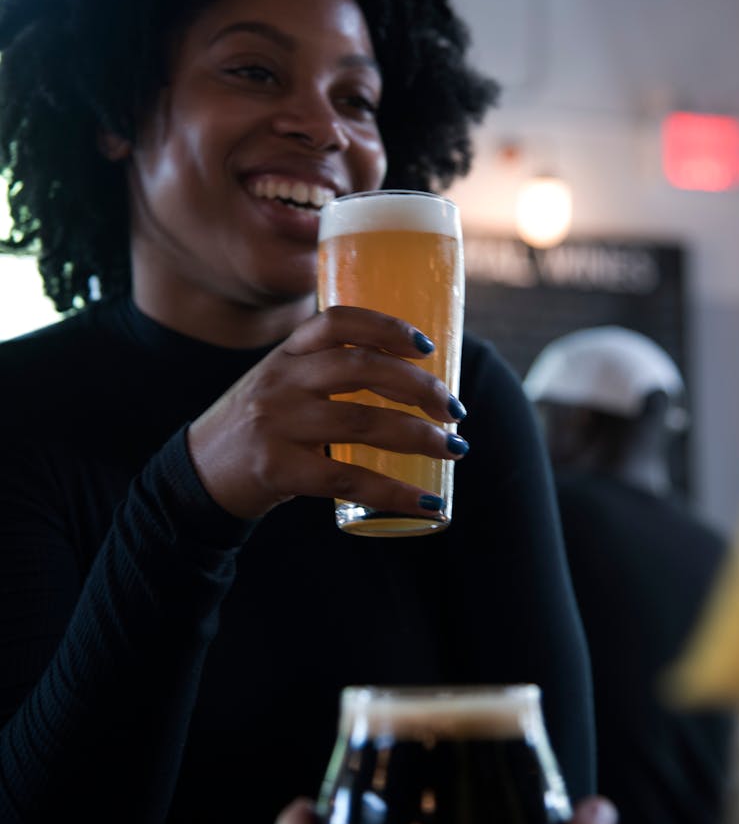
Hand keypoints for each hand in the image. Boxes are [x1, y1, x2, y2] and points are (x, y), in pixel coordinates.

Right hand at [187, 306, 465, 519]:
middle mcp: (280, 381)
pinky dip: (396, 492)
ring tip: (456, 449)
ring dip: (420, 436)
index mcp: (285, 355)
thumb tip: (407, 376)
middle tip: (455, 409)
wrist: (196, 476)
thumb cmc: (256, 428)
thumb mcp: (280, 385)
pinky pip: (349, 478)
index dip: (386, 326)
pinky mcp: (278, 468)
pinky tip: (428, 501)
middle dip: (419, 387)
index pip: (337, 321)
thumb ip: (325, 374)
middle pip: (362, 368)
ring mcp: (277, 424)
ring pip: (363, 421)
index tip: (426, 346)